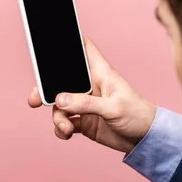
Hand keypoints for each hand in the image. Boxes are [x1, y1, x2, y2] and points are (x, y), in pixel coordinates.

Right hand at [28, 38, 156, 154]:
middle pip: (61, 80)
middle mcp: (90, 86)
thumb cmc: (138, 115)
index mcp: (100, 73)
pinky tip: (66, 133)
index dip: (69, 41)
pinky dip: (61, 129)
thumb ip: (85, 103)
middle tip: (34, 100)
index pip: (84, 48)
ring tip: (65, 127)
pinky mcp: (84, 121)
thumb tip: (59, 100)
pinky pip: (64, 122)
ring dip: (57, 117)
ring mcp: (85, 104)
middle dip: (45, 89)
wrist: (146, 140)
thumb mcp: (113, 107)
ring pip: (60, 105)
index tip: (50, 42)